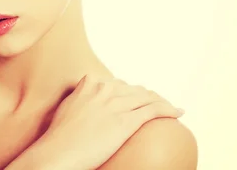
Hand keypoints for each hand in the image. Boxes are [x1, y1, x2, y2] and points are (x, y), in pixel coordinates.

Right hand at [40, 76, 184, 169]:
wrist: (58, 151)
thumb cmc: (59, 137)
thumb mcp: (68, 107)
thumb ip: (80, 96)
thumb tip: (85, 93)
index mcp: (91, 85)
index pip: (119, 84)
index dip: (132, 92)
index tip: (139, 99)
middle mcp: (104, 90)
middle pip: (135, 89)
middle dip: (148, 97)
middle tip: (157, 105)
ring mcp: (116, 104)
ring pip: (147, 98)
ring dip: (162, 102)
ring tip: (171, 108)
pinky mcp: (125, 121)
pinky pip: (153, 111)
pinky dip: (168, 110)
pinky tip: (178, 112)